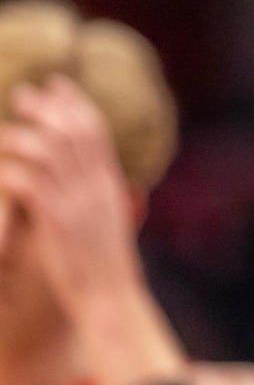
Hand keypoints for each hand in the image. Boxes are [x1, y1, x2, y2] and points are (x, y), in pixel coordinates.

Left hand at [0, 75, 143, 318]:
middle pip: (72, 131)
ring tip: (1, 130)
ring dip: (20, 135)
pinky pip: (27, 181)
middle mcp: (97, 187)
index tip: (58, 85)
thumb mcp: (112, 227)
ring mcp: (78, 202)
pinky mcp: (56, 220)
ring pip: (47, 149)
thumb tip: (110, 182)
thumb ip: (107, 199)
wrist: (110, 299)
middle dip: (47, 107)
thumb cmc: (107, 272)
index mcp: (111, 185)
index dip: (76, 103)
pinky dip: (8, 170)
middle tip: (24, 93)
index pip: (97, 131)